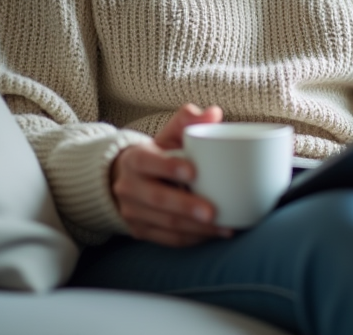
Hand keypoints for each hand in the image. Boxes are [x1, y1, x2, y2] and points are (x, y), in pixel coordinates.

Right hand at [110, 103, 231, 246]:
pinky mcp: (140, 231)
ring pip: (164, 223)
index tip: (193, 172)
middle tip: (212, 211)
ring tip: (223, 227)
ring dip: (195, 228)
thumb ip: (188, 120)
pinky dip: (191, 239)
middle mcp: (128, 187)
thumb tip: (213, 113)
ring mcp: (132, 212)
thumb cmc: (159, 154)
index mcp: (135, 159)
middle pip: (157, 198)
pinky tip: (212, 235)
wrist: (129, 179)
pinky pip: (166, 239)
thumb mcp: (169, 134)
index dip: (168, 167)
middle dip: (185, 207)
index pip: (148, 162)